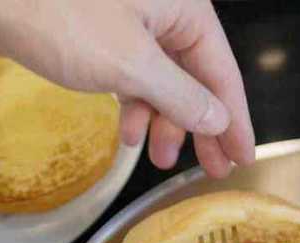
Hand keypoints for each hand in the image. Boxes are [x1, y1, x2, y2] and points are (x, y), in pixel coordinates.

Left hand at [0, 0, 254, 177]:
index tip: (242, 156)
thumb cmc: (58, 17)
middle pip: (195, 76)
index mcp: (182, 6)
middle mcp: (162, 8)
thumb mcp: (131, 66)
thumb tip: (217, 119)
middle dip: (200, 125)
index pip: (222, 70)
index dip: (235, 119)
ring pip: (162, 79)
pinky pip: (132, 74)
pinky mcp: (99, 32)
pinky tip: (127, 134)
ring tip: (158, 158)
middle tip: (210, 169)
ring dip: (163, 120)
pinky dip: (134, 105)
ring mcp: (130, 19)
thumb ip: (181, 97)